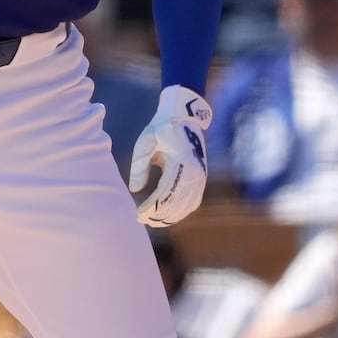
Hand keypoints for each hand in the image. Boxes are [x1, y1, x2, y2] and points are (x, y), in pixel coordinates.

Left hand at [131, 85, 211, 226]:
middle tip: (141, 220)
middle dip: (158, 215)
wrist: (184, 117)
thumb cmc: (161, 128)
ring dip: (169, 216)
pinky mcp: (202, 178)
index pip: (165, 194)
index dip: (151, 208)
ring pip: (186, 207)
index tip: (138, 214)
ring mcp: (200, 177)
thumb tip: (135, 189)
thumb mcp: (146, 143)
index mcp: (181, 164)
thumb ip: (139, 166)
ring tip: (151, 220)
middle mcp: (194, 174)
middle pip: (176, 204)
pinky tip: (168, 215)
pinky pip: (193, 202)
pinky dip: (181, 212)